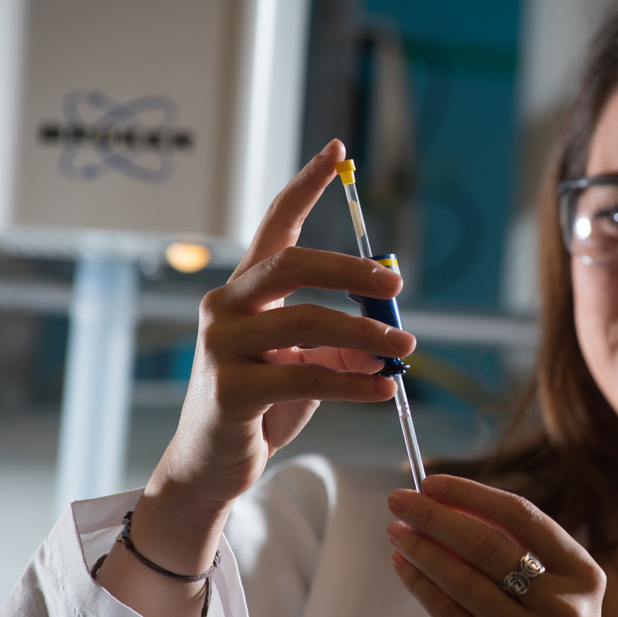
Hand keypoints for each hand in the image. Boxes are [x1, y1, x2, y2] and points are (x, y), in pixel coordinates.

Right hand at [148, 138, 417, 525]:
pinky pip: (304, 376)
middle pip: (290, 265)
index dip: (305, 185)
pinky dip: (353, 382)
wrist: (211, 466)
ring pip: (304, 321)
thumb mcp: (305, 366)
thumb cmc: (259, 407)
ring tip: (405, 349)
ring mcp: (220, 347)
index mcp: (245, 292)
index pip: (274, 225)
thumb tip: (389, 331)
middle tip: (396, 285)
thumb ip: (339, 341)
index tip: (338, 150)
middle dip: (349, 268)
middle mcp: (225, 307)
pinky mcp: (228, 390)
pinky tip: (385, 390)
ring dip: (365, 334)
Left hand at [387, 475, 606, 616]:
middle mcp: (562, 606)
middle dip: (434, 516)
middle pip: (486, 544)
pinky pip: (450, 616)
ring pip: (463, 580)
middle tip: (400, 501)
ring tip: (398, 533)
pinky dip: (422, 587)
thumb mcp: (559, 591)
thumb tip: (448, 506)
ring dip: (422, 550)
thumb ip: (519, 551)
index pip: (520, 516)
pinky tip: (405, 569)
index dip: (471, 494)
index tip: (433, 483)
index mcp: (582, 574)